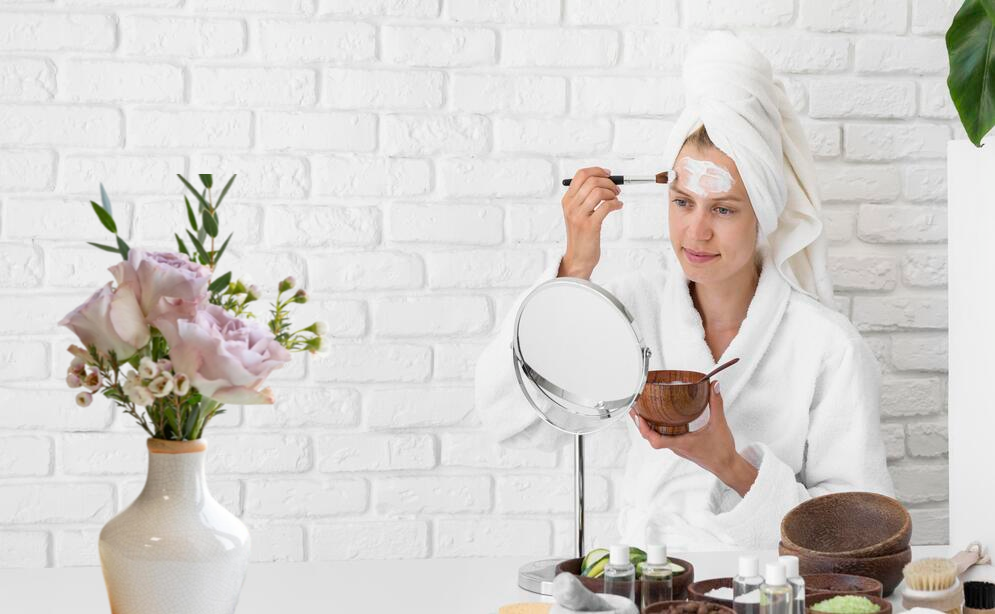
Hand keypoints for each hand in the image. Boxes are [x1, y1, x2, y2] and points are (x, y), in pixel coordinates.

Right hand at [558, 167, 622, 279]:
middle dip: (608, 182)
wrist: (578, 258)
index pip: (580, 175)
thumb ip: (586, 198)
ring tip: (616, 199)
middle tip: (616, 189)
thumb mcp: (577, 214)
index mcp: (567, 200)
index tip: (608, 174)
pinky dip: (616, 204)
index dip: (597, 170)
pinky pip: (606, 206)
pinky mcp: (590, 226)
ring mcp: (579, 216)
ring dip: (612, 193)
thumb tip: (604, 180)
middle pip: (591, 181)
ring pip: (598, 192)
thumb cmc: (581, 235)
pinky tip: (618, 206)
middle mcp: (571, 206)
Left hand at [629, 381, 758, 496]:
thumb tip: (714, 386)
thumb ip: (716, 404)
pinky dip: (658, 429)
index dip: (644, 429)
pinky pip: (664, 438)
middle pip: (651, 438)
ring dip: (647, 427)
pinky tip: (659, 420)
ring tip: (642, 412)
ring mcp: (678, 448)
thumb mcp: (719, 424)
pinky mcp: (682, 447)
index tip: (639, 416)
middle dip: (640, 424)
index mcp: (681, 443)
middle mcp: (676, 447)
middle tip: (634, 409)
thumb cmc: (722, 451)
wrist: (727, 467)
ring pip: (657, 438)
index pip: (655, 440)